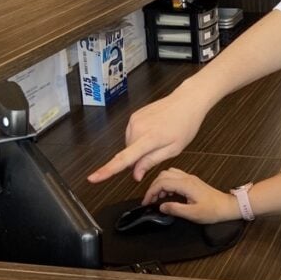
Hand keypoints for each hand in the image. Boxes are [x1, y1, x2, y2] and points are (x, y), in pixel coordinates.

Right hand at [87, 87, 204, 183]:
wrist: (187, 101)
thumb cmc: (185, 124)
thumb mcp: (173, 149)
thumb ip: (151, 162)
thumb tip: (135, 174)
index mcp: (149, 138)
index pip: (123, 159)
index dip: (107, 170)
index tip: (93, 178)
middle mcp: (138, 127)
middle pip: (128, 153)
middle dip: (139, 158)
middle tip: (159, 150)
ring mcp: (134, 120)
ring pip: (130, 144)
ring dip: (140, 147)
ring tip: (159, 137)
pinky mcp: (134, 115)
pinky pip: (132, 134)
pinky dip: (140, 138)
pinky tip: (155, 130)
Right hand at [143, 167, 238, 224]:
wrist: (227, 206)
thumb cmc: (213, 210)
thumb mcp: (192, 214)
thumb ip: (175, 209)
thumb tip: (161, 206)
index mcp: (186, 184)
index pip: (162, 182)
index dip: (151, 192)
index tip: (146, 202)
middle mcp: (187, 178)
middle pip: (163, 175)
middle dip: (153, 187)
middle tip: (150, 200)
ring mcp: (190, 178)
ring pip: (169, 174)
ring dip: (160, 184)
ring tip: (158, 198)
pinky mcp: (192, 181)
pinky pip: (175, 177)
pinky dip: (167, 183)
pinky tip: (168, 194)